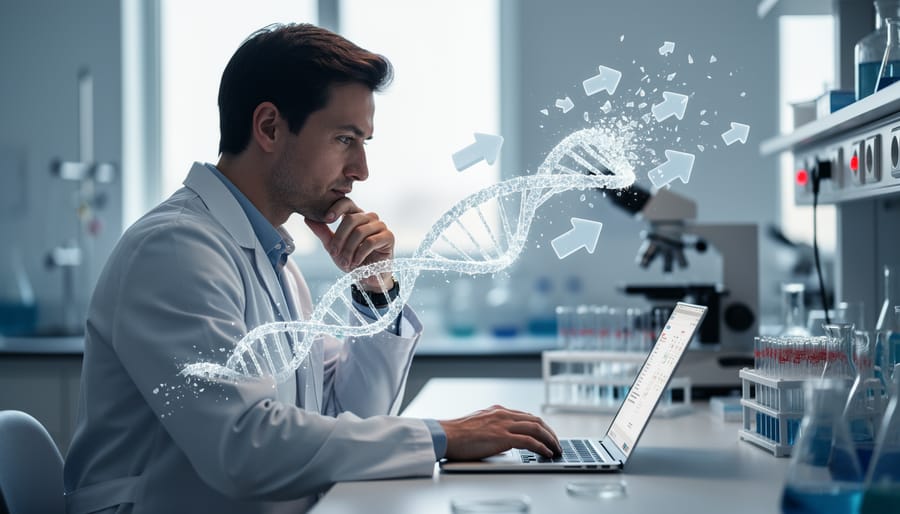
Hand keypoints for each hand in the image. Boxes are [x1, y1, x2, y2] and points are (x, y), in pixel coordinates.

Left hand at [305, 198, 394, 289]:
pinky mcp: (389, 237)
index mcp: (356, 215)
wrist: (367, 278)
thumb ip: (323, 232)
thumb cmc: (351, 261)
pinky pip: (370, 241)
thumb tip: (307, 218)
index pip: (346, 203)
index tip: (327, 219)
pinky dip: (360, 253)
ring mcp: (380, 226)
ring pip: (360, 231)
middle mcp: (369, 217)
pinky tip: (356, 262)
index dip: (336, 208)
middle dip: (340, 239)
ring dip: (349, 250)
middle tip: (335, 254)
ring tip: (346, 263)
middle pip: (351, 219)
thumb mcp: (333, 247)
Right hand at [438, 405, 561, 460]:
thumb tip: (504, 440)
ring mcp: (504, 424)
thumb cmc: (457, 434)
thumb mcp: (479, 424)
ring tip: (556, 449)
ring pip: (537, 428)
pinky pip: (529, 441)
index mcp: (498, 411)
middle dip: (550, 432)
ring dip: (550, 439)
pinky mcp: (502, 437)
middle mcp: (503, 414)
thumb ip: (493, 427)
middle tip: (556, 443)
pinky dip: (542, 447)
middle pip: (536, 420)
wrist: (445, 435)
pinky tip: (546, 453)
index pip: (526, 416)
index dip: (540, 426)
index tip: (547, 434)